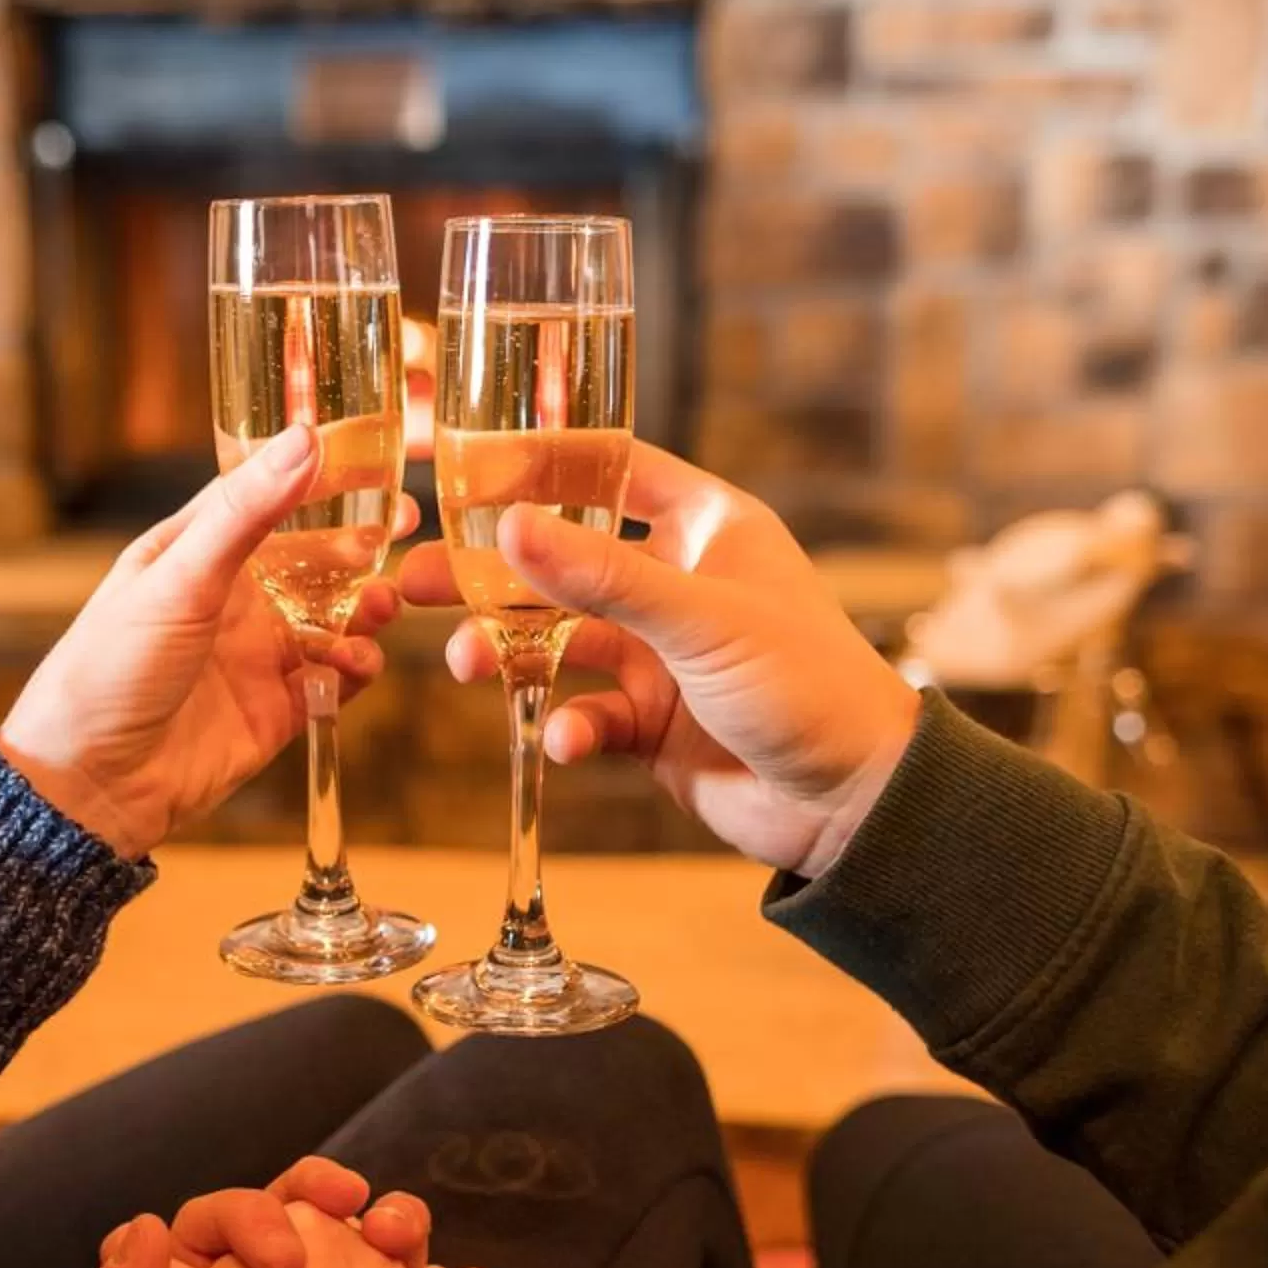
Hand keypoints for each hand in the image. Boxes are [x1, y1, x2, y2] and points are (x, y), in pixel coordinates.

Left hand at [0, 424, 415, 859]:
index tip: (375, 456)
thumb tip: (304, 440)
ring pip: (334, 617)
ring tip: (383, 605)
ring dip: (366, 607)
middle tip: (405, 524)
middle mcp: (231, 598)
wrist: (91, 784)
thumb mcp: (178, 578)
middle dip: (361, 542)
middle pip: (313, 556)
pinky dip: (354, 669)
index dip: (320, 474)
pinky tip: (352, 664)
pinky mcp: (276, 710)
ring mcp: (255, 654)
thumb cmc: (108, 669)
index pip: (267, 495)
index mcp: (195, 551)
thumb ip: (245, 513)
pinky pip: (334, 680)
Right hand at [398, 444, 920, 877]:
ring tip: (461, 664)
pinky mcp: (653, 722)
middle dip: (489, 573)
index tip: (462, 470)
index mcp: (706, 526)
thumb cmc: (808, 685)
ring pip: (559, 638)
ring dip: (506, 651)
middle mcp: (678, 581)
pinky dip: (566, 724)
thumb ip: (601, 577)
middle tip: (412, 580)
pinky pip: (585, 712)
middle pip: (562, 559)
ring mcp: (662, 653)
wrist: (855, 802)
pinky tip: (566, 740)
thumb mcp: (699, 620)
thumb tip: (508, 528)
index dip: (539, 464)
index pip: (609, 468)